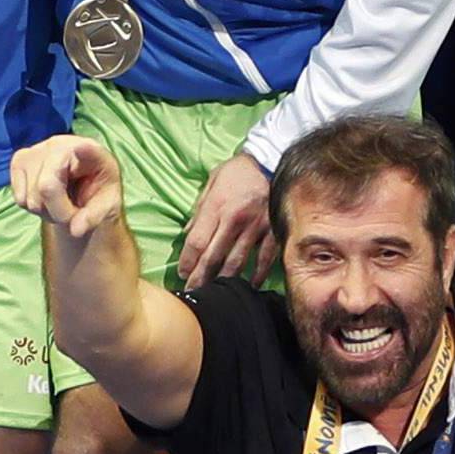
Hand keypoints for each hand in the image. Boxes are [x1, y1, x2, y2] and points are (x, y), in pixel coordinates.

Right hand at [11, 135, 123, 237]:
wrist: (79, 184)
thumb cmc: (96, 191)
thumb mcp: (105, 206)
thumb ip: (94, 217)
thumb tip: (76, 230)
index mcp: (93, 152)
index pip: (88, 150)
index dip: (84, 150)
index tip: (83, 148)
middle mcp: (61, 144)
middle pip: (47, 187)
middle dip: (59, 212)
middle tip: (72, 214)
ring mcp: (37, 150)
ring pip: (31, 198)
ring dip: (46, 211)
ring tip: (60, 203)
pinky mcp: (19, 160)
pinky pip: (20, 199)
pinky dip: (33, 207)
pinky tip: (45, 197)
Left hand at [176, 151, 274, 288]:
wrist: (271, 162)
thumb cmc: (237, 172)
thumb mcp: (212, 183)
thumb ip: (199, 209)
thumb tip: (186, 233)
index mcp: (216, 207)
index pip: (196, 241)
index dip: (187, 261)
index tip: (182, 273)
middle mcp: (234, 219)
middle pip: (213, 255)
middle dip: (201, 277)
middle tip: (193, 291)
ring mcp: (255, 226)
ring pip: (237, 260)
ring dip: (225, 279)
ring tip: (217, 292)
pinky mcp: (272, 230)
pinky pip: (265, 257)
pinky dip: (258, 273)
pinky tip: (252, 283)